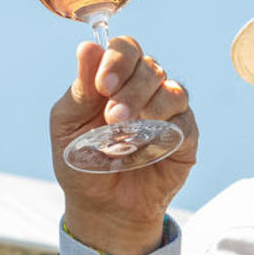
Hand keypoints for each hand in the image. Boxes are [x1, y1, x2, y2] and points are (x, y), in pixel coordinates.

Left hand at [51, 36, 198, 254]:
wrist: (101, 207)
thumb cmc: (82, 162)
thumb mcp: (68, 126)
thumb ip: (80, 89)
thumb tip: (87, 47)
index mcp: (114, 79)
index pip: (125, 49)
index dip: (117, 59)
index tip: (103, 84)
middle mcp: (144, 88)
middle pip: (149, 67)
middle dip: (130, 90)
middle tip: (113, 118)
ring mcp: (167, 110)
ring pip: (171, 90)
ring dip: (149, 108)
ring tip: (127, 134)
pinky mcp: (185, 135)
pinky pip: (185, 120)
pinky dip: (167, 129)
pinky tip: (147, 145)